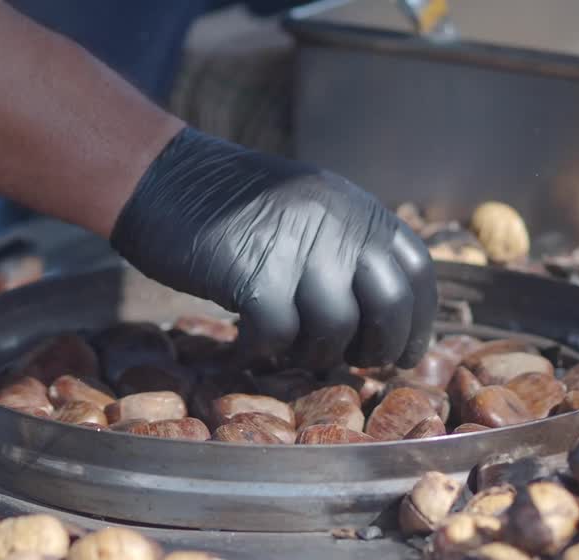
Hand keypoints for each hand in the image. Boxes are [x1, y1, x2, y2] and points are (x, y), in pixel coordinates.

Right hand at [111, 127, 436, 369]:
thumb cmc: (233, 205)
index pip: (416, 271)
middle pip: (389, 305)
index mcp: (356, 208)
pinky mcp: (254, 275)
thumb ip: (348, 249)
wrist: (160, 177)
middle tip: (354, 364)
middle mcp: (337, 223)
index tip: (403, 354)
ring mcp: (297, 247)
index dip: (418, 322)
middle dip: (378, 348)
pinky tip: (246, 347)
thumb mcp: (308, 210)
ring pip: (335, 329)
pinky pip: (278, 337)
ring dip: (314, 355)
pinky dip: (262, 353)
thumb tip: (385, 320)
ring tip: (287, 350)